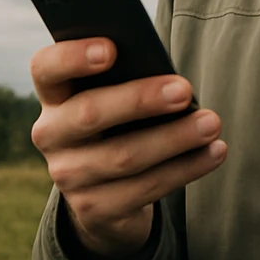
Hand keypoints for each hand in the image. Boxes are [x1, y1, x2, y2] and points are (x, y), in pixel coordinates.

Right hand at [30, 36, 225, 257]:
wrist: (108, 195)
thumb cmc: (121, 123)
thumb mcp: (114, 98)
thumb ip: (127, 80)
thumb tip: (170, 78)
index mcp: (54, 96)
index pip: (46, 68)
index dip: (72, 57)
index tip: (111, 49)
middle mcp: (51, 135)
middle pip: (89, 113)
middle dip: (140, 100)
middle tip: (185, 90)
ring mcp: (69, 177)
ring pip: (124, 156)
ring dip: (174, 138)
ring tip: (211, 123)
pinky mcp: (95, 210)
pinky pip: (146, 188)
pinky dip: (185, 168)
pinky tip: (214, 152)